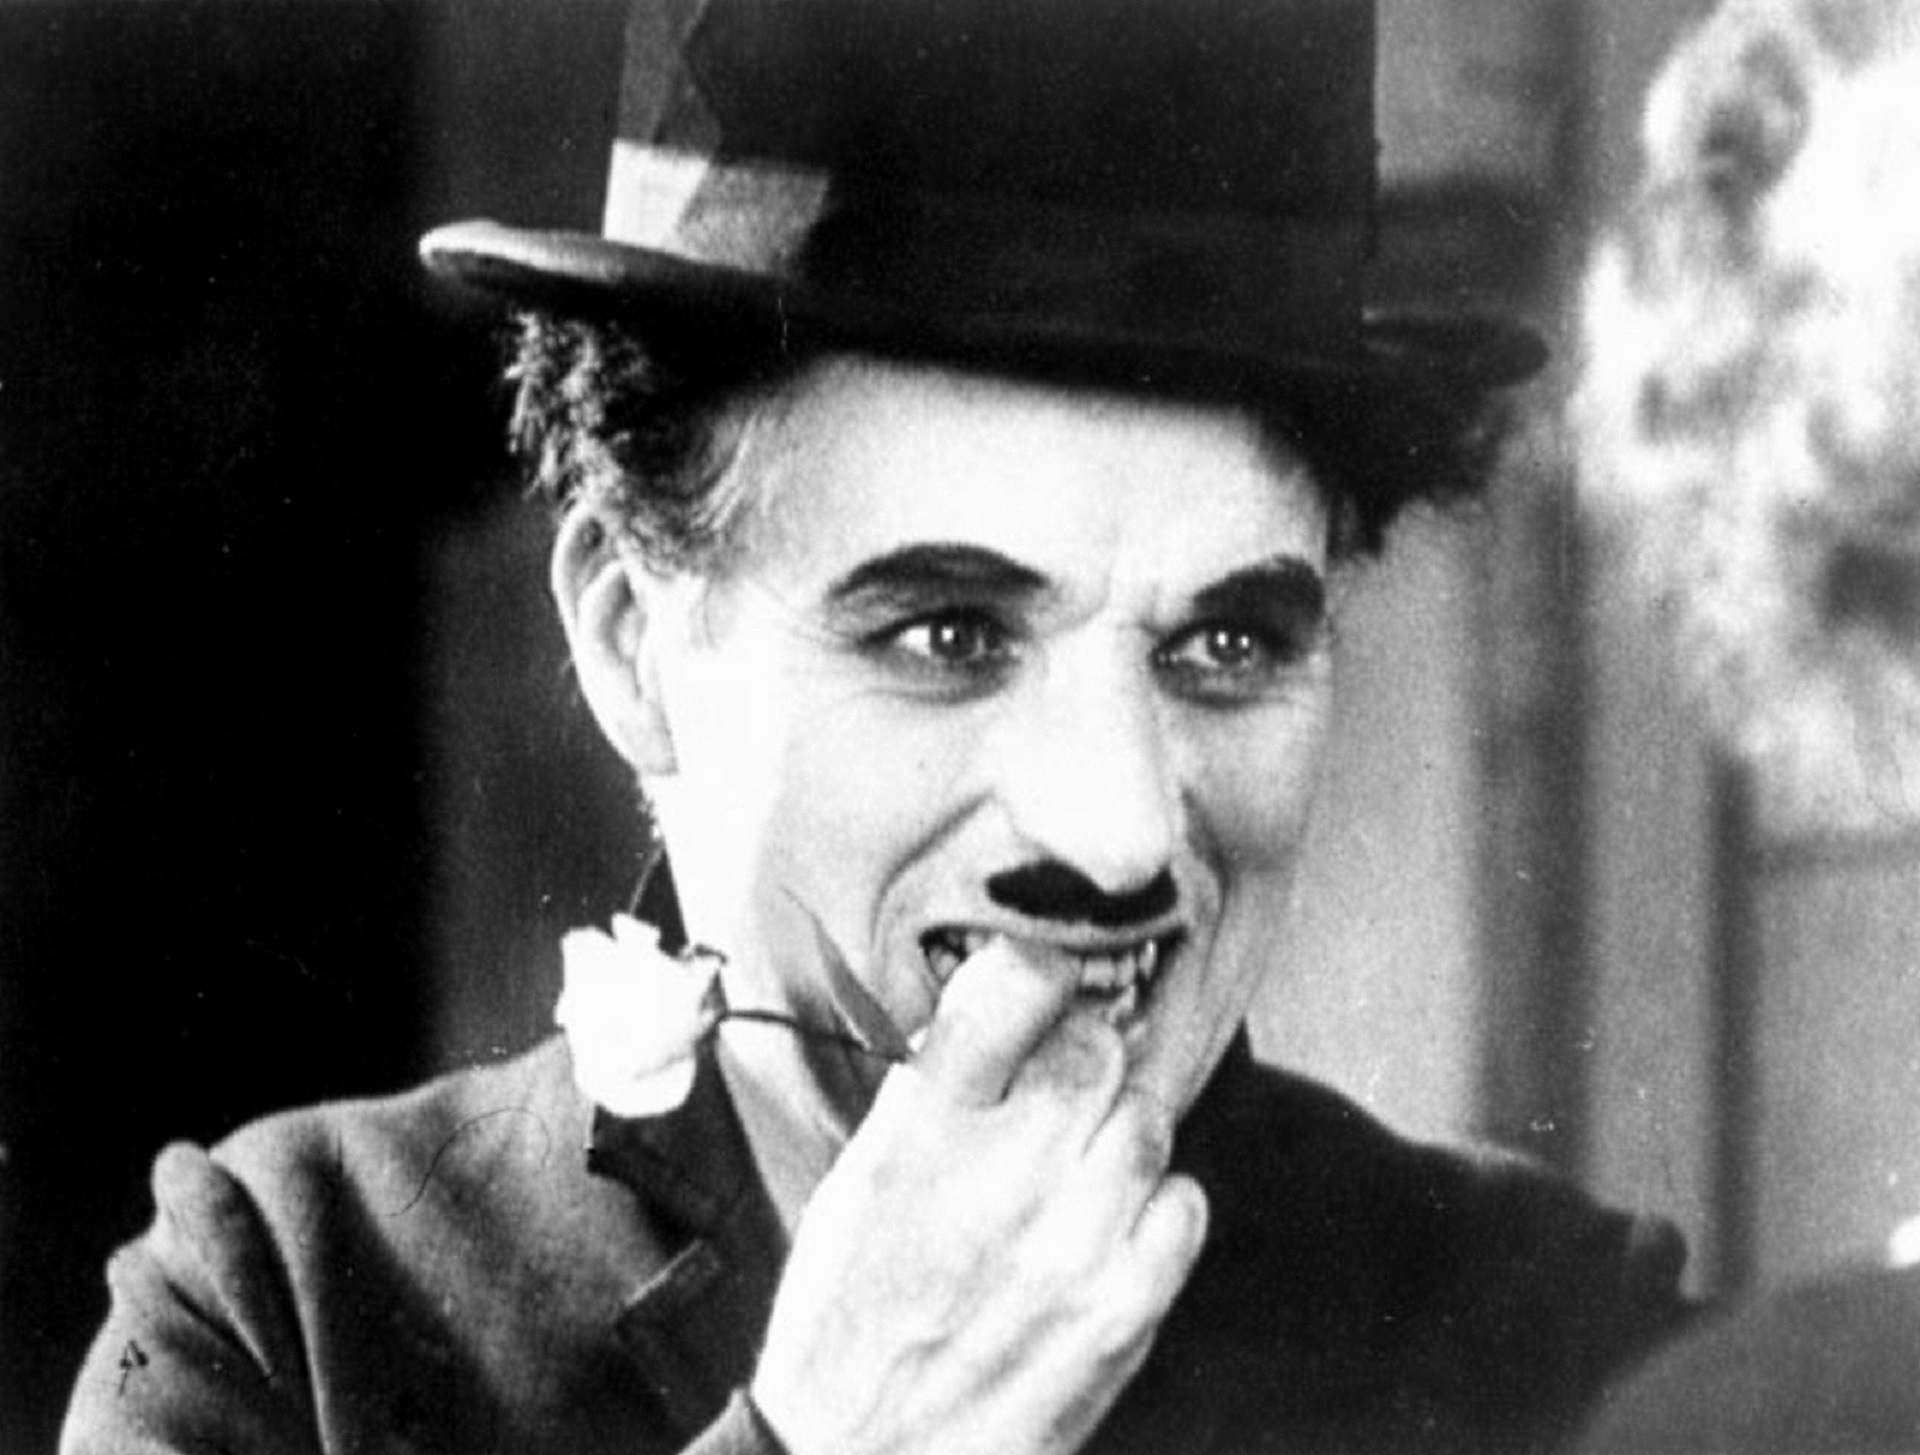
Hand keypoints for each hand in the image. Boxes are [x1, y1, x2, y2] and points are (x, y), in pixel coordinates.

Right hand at [750, 937, 1209, 1454]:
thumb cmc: (850, 1316)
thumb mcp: (862, 1176)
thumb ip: (935, 1087)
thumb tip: (1007, 1002)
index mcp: (922, 1131)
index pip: (1017, 981)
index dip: (1040, 970)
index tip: (1043, 985)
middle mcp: (1002, 1176)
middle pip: (1097, 1047)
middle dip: (1083, 1057)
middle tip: (1059, 1092)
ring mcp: (1072, 1245)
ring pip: (1147, 1118)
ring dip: (1118, 1130)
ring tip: (1076, 1168)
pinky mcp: (1122, 1310)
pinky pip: (1184, 1204)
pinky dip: (1156, 1205)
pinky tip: (1108, 1227)